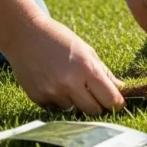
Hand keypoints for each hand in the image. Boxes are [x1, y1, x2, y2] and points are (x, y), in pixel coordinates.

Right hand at [4, 15, 125, 115]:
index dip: (117, 104)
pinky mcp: (38, 98)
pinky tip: (55, 85)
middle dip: (99, 106)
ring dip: (77, 103)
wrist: (26, 35)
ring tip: (70, 84)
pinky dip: (60, 102)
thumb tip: (121, 90)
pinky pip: (56, 109)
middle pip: (94, 111)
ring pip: (74, 111)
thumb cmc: (60, 40)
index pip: (110, 98)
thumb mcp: (87, 51)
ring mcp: (52, 92)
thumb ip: (104, 73)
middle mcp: (69, 83)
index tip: (118, 104)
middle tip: (97, 98)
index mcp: (86, 68)